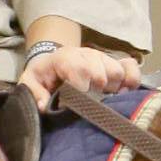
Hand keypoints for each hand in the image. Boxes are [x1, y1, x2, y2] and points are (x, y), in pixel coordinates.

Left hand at [20, 39, 142, 106]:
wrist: (52, 62)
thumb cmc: (42, 75)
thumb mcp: (30, 83)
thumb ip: (34, 93)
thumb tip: (44, 105)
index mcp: (65, 57)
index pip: (81, 69)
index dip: (82, 88)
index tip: (78, 103)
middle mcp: (86, 54)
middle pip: (102, 73)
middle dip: (97, 92)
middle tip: (89, 102)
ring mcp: (102, 57)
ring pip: (118, 72)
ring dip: (113, 89)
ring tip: (102, 98)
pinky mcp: (114, 62)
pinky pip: (131, 67)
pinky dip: (131, 80)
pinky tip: (121, 92)